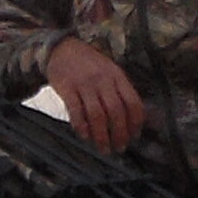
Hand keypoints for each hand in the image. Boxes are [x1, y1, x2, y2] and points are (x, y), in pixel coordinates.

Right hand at [44, 36, 145, 152]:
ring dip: (102, 136)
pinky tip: (85, 136)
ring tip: (104, 149)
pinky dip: (82, 127)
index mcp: (117, 76)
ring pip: (97, 115)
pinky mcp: (67, 88)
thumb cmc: (88, 63)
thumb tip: (136, 116)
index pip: (133, 102)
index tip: (134, 136)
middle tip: (120, 147)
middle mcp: (103, 80)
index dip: (136, 122)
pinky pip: (76, 111)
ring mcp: (84, 84)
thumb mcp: (109, 70)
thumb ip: (121, 89)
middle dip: (120, 133)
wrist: (61, 49)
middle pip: (116, 111)